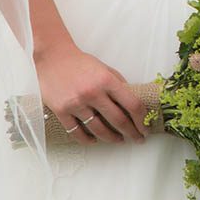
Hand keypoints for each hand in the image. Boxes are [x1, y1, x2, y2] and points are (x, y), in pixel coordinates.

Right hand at [34, 40, 149, 144]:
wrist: (55, 59)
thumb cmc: (82, 63)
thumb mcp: (105, 69)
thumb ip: (118, 84)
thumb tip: (131, 102)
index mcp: (108, 81)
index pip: (132, 104)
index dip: (141, 119)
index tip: (145, 127)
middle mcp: (93, 93)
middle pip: (118, 120)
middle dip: (131, 133)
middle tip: (138, 139)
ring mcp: (76, 104)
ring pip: (98, 129)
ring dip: (111, 138)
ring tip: (119, 140)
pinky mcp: (61, 112)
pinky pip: (76, 132)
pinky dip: (87, 139)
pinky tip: (95, 140)